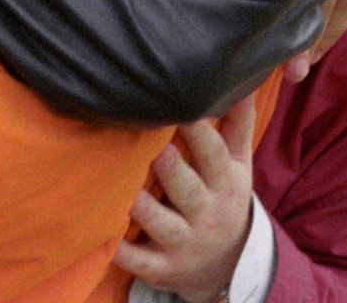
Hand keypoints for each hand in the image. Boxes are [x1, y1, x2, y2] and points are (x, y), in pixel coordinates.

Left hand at [113, 95, 258, 302]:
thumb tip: (244, 77)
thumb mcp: (239, 164)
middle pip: (187, 187)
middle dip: (169, 166)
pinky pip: (138, 261)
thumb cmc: (224, 198)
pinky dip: (121, 251)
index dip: (196, 130)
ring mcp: (183, 242)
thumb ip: (238, 121)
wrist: (227, 266)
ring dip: (142, 206)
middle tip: (150, 144)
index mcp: (225, 182)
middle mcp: (206, 212)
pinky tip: (101, 236)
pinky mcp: (161, 268)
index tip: (176, 103)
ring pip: (160, 223)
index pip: (213, 153)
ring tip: (124, 186)